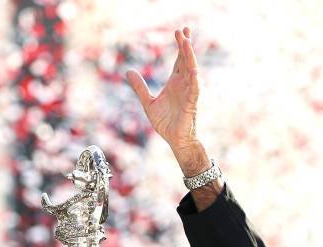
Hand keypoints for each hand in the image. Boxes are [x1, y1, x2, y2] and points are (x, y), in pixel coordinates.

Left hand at [126, 26, 199, 151]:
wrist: (175, 140)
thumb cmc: (165, 122)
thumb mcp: (148, 102)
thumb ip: (139, 87)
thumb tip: (128, 71)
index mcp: (175, 83)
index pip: (179, 60)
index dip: (180, 46)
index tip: (179, 31)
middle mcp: (183, 84)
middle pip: (186, 60)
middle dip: (185, 45)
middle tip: (184, 30)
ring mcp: (189, 93)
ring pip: (191, 71)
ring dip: (189, 57)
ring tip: (187, 42)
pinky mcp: (191, 104)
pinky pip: (194, 90)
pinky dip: (195, 80)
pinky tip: (194, 70)